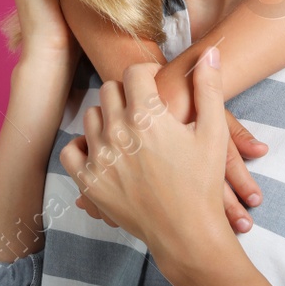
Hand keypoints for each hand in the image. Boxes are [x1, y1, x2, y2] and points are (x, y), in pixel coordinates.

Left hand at [59, 50, 233, 260]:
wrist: (187, 233)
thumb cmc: (203, 183)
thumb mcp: (214, 132)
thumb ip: (210, 88)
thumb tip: (210, 51)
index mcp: (147, 116)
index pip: (134, 72)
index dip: (147, 71)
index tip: (155, 81)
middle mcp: (118, 132)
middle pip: (110, 90)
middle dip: (127, 92)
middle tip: (143, 107)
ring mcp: (100, 158)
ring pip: (92, 116)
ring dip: (107, 116)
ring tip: (127, 129)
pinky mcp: (89, 182)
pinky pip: (71, 150)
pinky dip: (83, 146)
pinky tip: (102, 149)